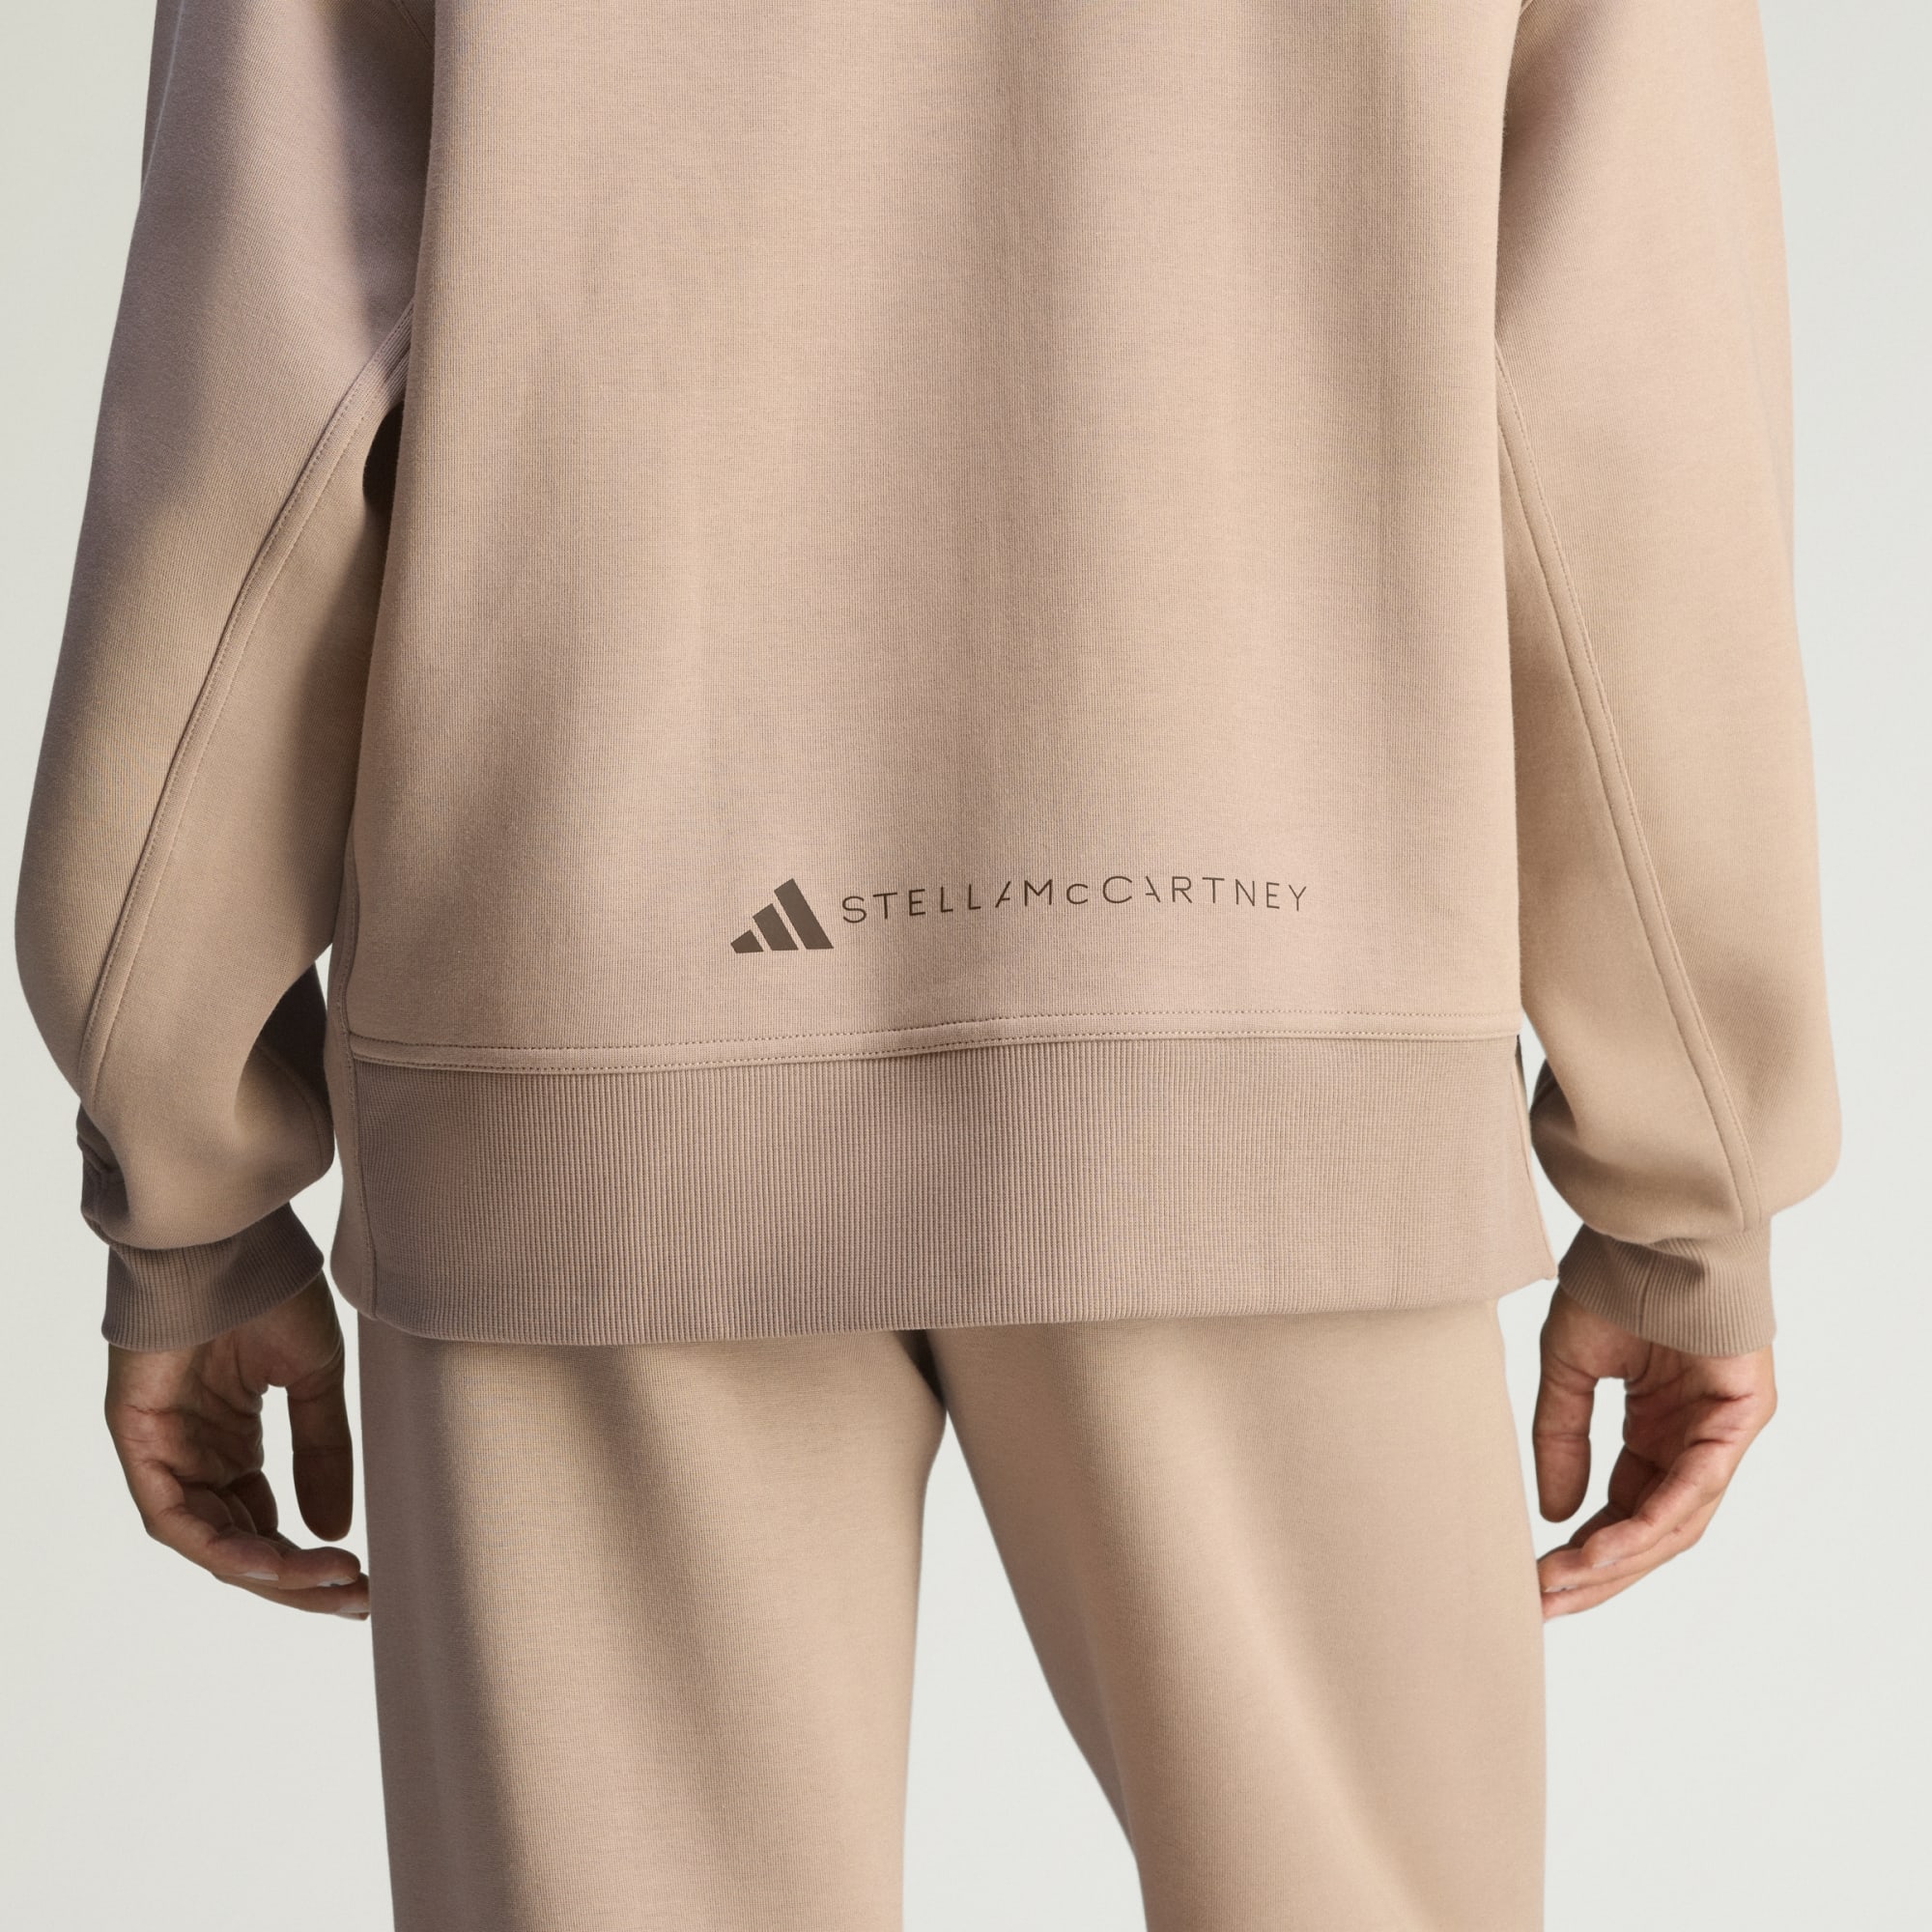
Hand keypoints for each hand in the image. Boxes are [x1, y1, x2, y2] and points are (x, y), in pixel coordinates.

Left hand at [104, 1274, 367, 1616]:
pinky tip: (275, 1558)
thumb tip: (334, 1529)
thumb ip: (321, 1453)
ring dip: (269, 1572)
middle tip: (354, 1599)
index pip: (264, 1525)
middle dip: (297, 1581)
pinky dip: (224, 1545)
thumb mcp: (312, 1382)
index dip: (308, 1561)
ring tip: (329, 1582)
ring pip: (210, 1542)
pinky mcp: (139, 1443)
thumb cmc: (268, 1292)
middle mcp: (195, 1456)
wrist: (228, 1241)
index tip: (361, 1580)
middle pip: (240, 1546)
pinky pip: (175, 1518)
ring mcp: (165, 1452)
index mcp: (232, 1441)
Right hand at [1532, 1287, 1775, 1618]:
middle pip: (1649, 1530)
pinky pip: (1697, 1486)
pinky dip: (1653, 1520)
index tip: (1534, 1579)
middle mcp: (1693, 1441)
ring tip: (1564, 1584)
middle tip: (1544, 1603)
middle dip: (1595, 1573)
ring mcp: (1721, 1434)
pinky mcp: (1740, 1420)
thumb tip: (1553, 1512)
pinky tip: (1608, 1545)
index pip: (1623, 1510)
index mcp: (1656, 1430)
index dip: (1580, 1549)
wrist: (1655, 1227)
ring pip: (1675, 1522)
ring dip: (1618, 1559)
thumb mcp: (1569, 1369)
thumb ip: (1562, 1437)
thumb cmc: (1616, 1283)